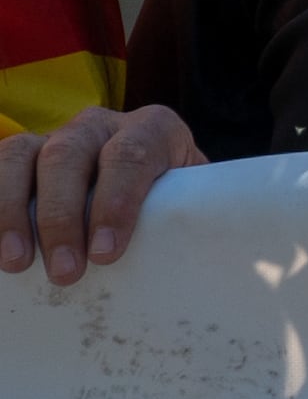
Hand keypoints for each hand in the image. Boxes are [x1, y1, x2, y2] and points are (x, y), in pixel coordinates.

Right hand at [0, 103, 195, 283]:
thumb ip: (191, 213)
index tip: (106, 254)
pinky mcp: (20, 158)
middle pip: (68, 155)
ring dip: (11, 211)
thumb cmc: (170, 202)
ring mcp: (53, 137)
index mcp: (151, 129)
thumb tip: (198, 255)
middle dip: (61, 216)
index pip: (131, 154)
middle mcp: (99, 126)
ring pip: (20, 156)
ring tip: (16, 263)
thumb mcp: (188, 199)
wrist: (147, 183)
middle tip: (65, 272)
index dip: (116, 202)